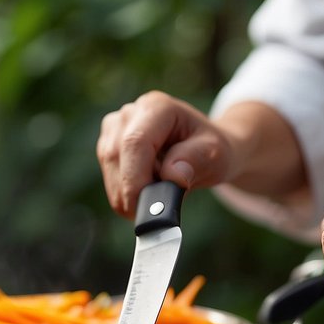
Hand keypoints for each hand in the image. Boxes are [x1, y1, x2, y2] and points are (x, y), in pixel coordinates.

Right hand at [97, 91, 233, 217]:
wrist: (204, 149)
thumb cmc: (210, 150)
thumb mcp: (216, 154)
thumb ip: (196, 160)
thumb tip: (172, 176)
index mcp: (157, 107)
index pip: (135, 142)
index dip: (134, 178)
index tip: (143, 208)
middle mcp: (130, 113)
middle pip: (116, 156)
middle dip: (131, 192)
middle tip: (154, 215)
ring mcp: (114, 129)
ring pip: (110, 169)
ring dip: (129, 195)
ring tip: (159, 197)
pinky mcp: (107, 146)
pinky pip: (109, 178)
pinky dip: (126, 194)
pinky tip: (148, 192)